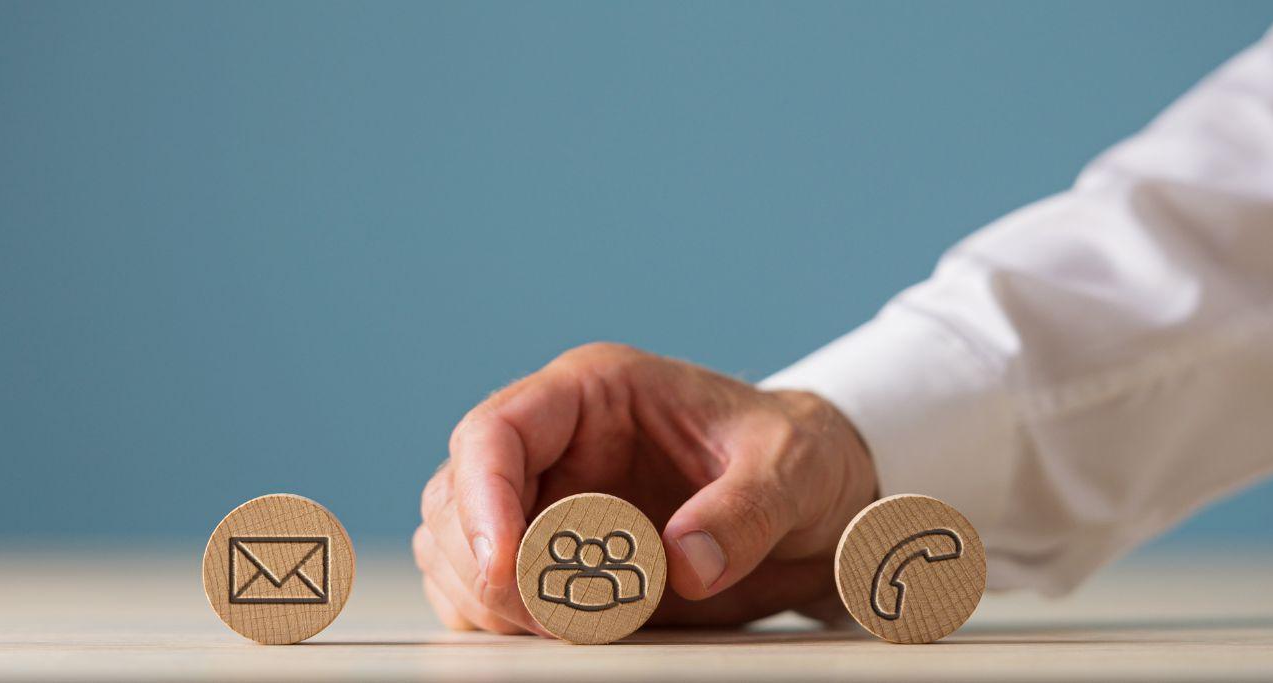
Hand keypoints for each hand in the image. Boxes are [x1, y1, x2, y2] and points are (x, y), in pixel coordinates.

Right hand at [414, 343, 875, 633]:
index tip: (506, 566)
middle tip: (554, 620)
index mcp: (594, 393)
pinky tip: (556, 635)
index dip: (483, 499)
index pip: (496, 431)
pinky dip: (499, 623)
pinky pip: (487, 592)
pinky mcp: (553, 558)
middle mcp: (553, 443)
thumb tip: (684, 564)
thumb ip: (744, 511)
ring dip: (488, 600)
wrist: (818, 494)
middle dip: (486, 567)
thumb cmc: (800, 455)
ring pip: (454, 548)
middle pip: (457, 496)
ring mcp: (545, 501)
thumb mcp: (794, 469)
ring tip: (568, 628)